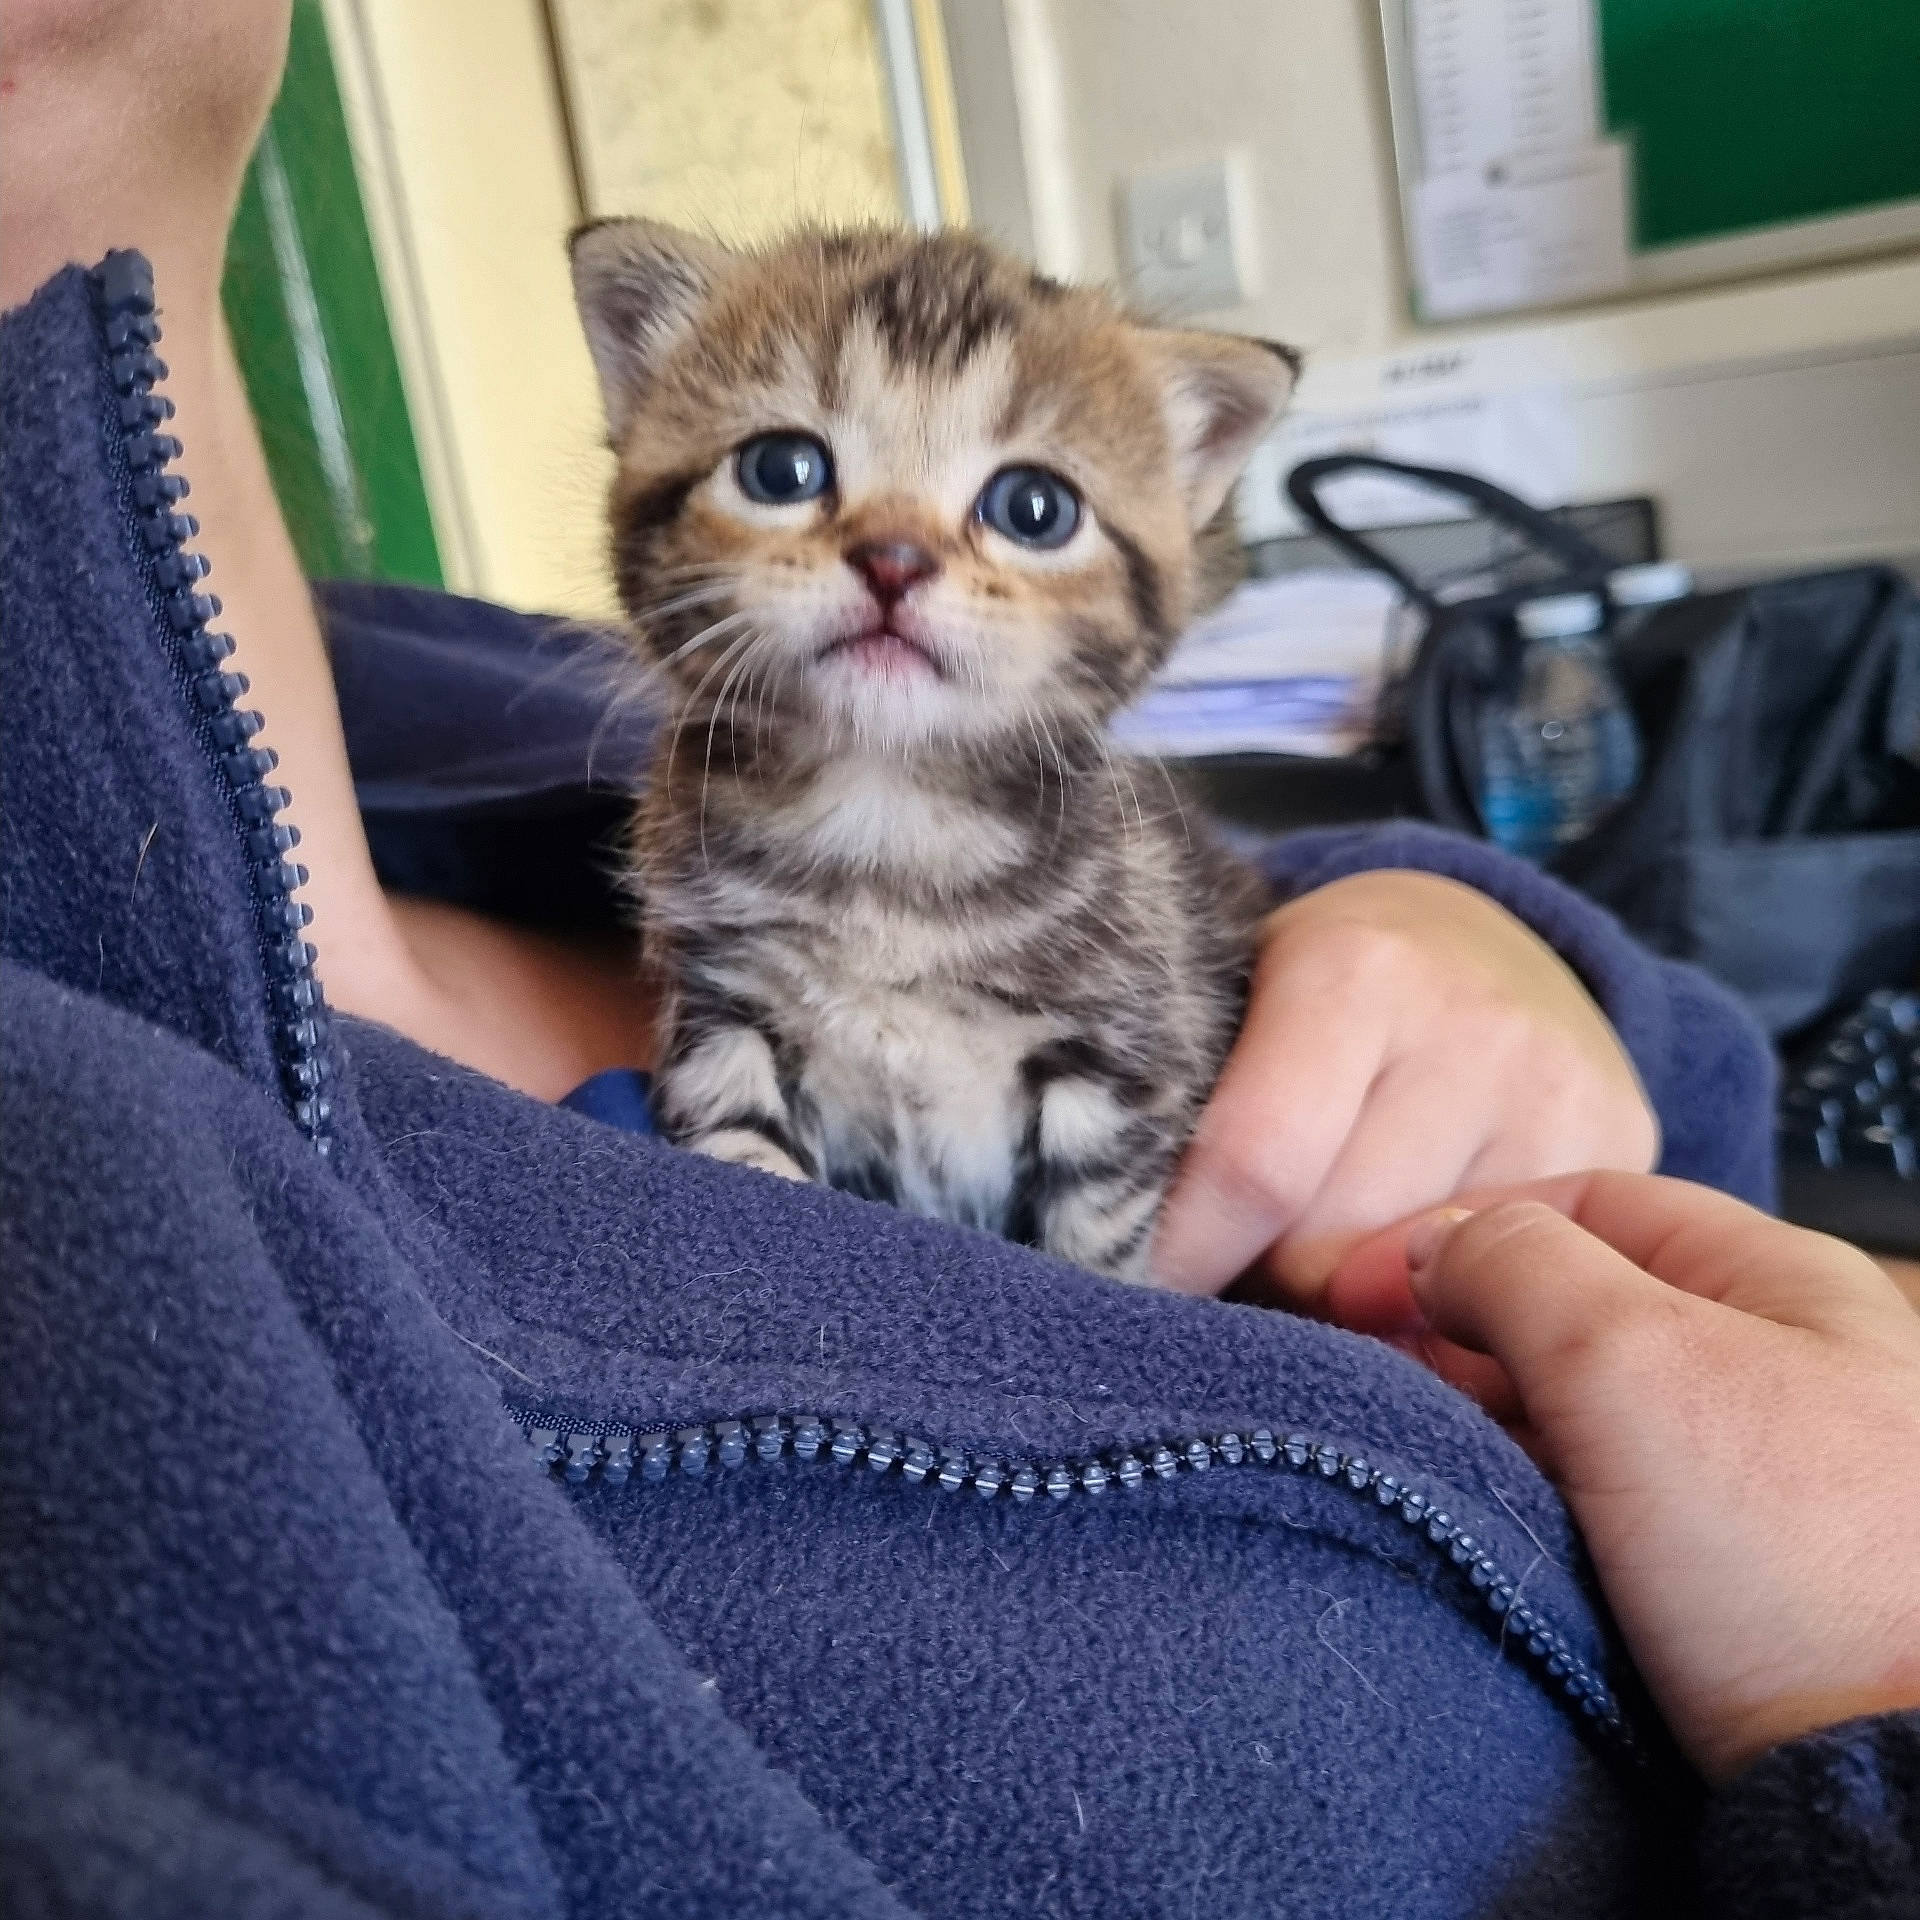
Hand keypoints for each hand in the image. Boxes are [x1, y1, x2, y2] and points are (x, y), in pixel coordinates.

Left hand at [1150, 869, 1657, 1300]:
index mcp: (1355, 970)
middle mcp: (1476, 1027)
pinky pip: (1503, 1290)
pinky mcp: (1621, 1151)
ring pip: (1416, 1285)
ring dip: (1351, 1297)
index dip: (1185, 1250)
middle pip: (1331, 1245)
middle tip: (1245, 1254)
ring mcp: (1561, 1095)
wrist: (1487, 939)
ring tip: (1333, 1245)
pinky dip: (1439, 1301)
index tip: (1144, 1284)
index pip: (1254, 1165)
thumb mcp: (1244, 1005)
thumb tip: (1158, 1277)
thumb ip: (1206, 1113)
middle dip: (1265, 1275)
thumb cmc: (1323, 990)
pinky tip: (1418, 1258)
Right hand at [1341, 1174, 1919, 1782]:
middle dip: (1457, 1323)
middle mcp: (1777, 1360)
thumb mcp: (1628, 1358)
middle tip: (1365, 1363)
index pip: (1584, 1199)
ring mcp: (1757, 1470)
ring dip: (1482, 1410)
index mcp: (1780, 1278)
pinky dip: (1526, 1489)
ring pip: (1580, 1402)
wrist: (1899, 1779)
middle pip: (1575, 1299)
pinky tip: (1476, 1505)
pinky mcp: (1734, 1572)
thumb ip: (1515, 1265)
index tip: (1354, 1282)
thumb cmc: (1801, 1557)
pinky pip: (1601, 1497)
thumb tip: (1437, 1245)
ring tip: (1404, 1435)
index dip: (1456, 1227)